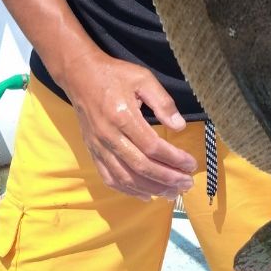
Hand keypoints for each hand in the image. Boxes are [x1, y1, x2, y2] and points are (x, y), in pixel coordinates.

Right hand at [63, 52, 196, 200]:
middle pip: (141, 166)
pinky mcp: (93, 151)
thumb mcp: (143, 78)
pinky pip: (109, 177)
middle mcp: (109, 135)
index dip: (174, 159)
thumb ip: (162, 102)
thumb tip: (180, 126)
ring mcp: (99, 146)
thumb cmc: (114, 75)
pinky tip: (145, 195)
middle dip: (167, 178)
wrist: (80, 75)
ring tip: (172, 193)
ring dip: (151, 188)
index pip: (152, 146)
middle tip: (187, 184)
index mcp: (123, 116)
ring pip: (126, 177)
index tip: (191, 164)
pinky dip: (128, 190)